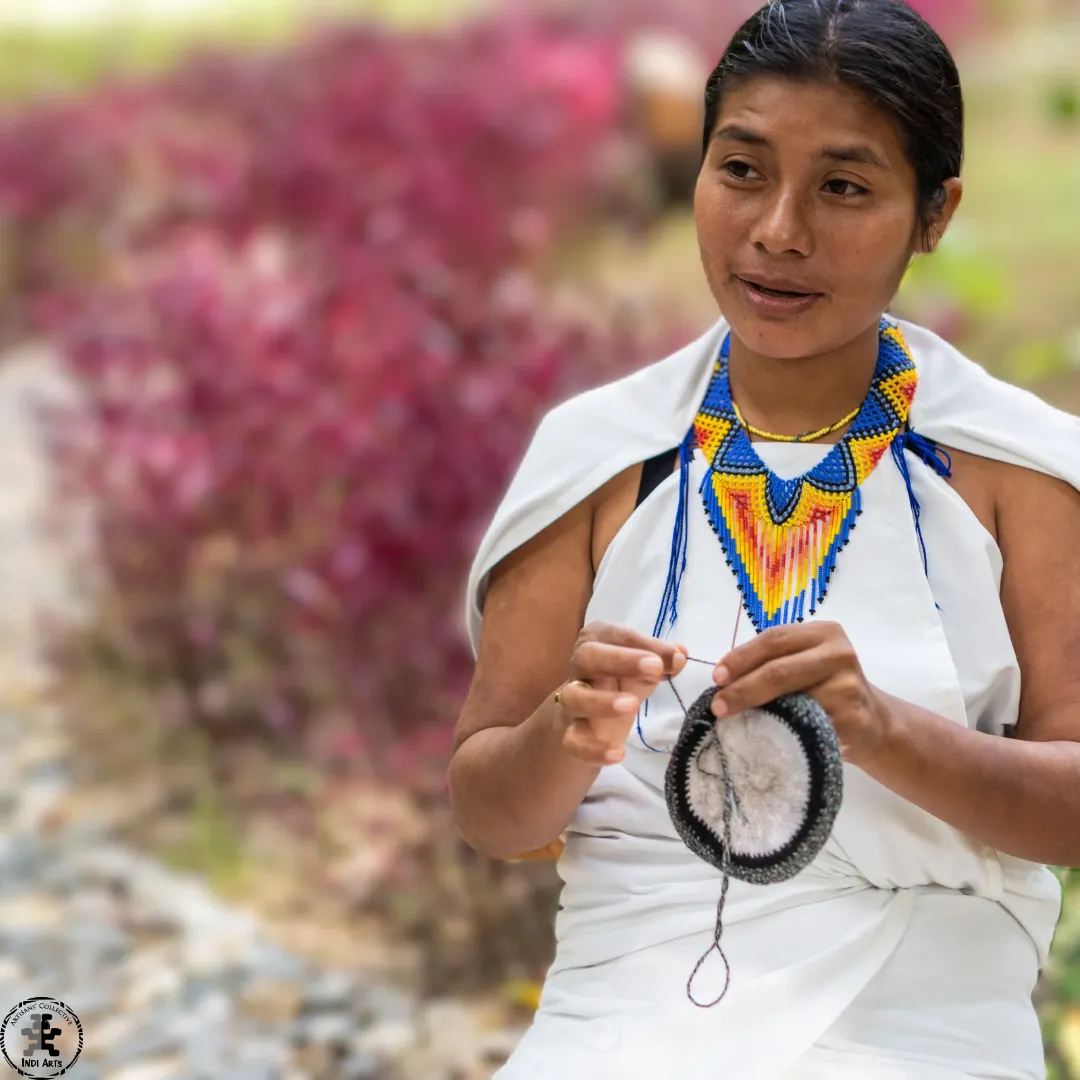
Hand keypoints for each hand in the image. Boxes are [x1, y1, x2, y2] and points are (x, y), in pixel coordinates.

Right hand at [557, 622, 687, 765]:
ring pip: (573, 697)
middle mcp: (579, 668)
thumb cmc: (619, 683)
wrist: (586, 719)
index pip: (614, 635)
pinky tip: (618, 754)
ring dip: (601, 701)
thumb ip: (661, 661)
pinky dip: (593, 749)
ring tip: (632, 706)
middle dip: (620, 660)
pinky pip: (572, 741)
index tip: (673, 657)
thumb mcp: (642, 671)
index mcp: (597, 643)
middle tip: (655, 668)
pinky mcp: (569, 733)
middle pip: (587, 657)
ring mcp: (571, 701)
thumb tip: (680, 654)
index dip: (642, 643)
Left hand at [710, 622, 890, 766]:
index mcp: (824, 633)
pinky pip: (808, 727)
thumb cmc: (828, 689)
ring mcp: (849, 687)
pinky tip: (767, 739)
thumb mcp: (806, 663)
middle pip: (779, 670)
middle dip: (743, 688)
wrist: (874, 724)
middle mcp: (839, 654)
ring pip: (791, 700)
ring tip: (736, 723)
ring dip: (759, 714)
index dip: (741, 658)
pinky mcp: (853, 720)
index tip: (717, 678)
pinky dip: (783, 733)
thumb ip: (774, 662)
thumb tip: (724, 680)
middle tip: (719, 706)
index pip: (773, 640)